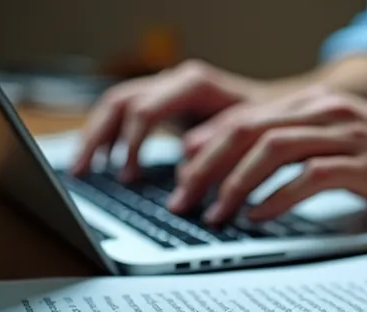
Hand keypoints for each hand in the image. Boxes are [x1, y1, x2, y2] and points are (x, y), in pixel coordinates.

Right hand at [70, 60, 262, 180]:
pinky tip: (107, 160)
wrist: (283, 105)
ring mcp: (168, 88)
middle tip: (83, 171)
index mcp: (193, 83)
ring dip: (97, 136)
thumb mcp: (247, 134)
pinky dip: (112, 135)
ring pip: (117, 104)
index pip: (144, 110)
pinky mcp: (167, 102)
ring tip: (84, 168)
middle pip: (120, 101)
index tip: (127, 176)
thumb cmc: (269, 120)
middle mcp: (175, 79)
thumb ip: (216, 147)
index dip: (132, 145)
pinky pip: (126, 112)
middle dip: (97, 137)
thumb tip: (184, 174)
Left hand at [169, 86, 366, 223]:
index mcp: (316, 104)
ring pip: (271, 150)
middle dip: (206, 167)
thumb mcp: (346, 142)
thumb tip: (254, 173)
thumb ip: (302, 148)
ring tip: (214, 214)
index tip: (183, 176)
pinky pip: (308, 177)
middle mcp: (326, 112)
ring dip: (234, 184)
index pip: (244, 117)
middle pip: (247, 130)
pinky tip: (258, 217)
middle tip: (182, 199)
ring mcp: (347, 135)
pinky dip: (276, 198)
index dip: (207, 146)